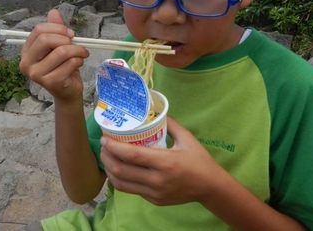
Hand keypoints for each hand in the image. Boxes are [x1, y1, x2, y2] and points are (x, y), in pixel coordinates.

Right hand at [19, 9, 89, 101]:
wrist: (67, 90)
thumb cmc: (62, 66)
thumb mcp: (59, 45)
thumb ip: (56, 29)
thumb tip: (54, 11)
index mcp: (27, 51)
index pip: (39, 30)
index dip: (57, 28)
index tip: (70, 33)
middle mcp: (27, 63)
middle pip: (45, 39)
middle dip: (65, 39)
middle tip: (75, 43)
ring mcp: (36, 74)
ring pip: (61, 52)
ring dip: (77, 50)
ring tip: (82, 53)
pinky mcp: (50, 82)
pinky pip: (69, 63)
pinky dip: (79, 60)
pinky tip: (79, 63)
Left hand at [100, 117, 225, 206]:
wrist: (210, 187)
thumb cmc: (199, 159)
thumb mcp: (187, 137)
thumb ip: (170, 123)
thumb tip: (153, 112)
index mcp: (166, 163)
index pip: (132, 156)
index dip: (114, 147)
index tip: (104, 139)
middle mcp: (157, 180)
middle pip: (122, 170)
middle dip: (107, 157)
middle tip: (102, 146)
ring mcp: (154, 193)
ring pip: (122, 184)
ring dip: (109, 170)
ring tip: (106, 157)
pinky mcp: (153, 200)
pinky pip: (130, 190)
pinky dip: (120, 179)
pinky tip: (117, 169)